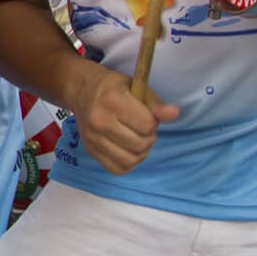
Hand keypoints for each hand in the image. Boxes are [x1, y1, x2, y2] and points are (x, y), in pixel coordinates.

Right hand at [65, 59, 177, 174]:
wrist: (82, 91)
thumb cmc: (113, 87)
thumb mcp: (136, 86)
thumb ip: (156, 103)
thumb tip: (174, 113)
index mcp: (112, 101)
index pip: (147, 124)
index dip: (152, 121)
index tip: (144, 114)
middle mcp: (99, 121)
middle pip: (140, 144)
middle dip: (147, 137)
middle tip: (141, 127)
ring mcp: (92, 138)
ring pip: (130, 159)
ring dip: (139, 151)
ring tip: (135, 138)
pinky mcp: (90, 151)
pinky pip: (118, 168)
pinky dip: (128, 162)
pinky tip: (126, 149)